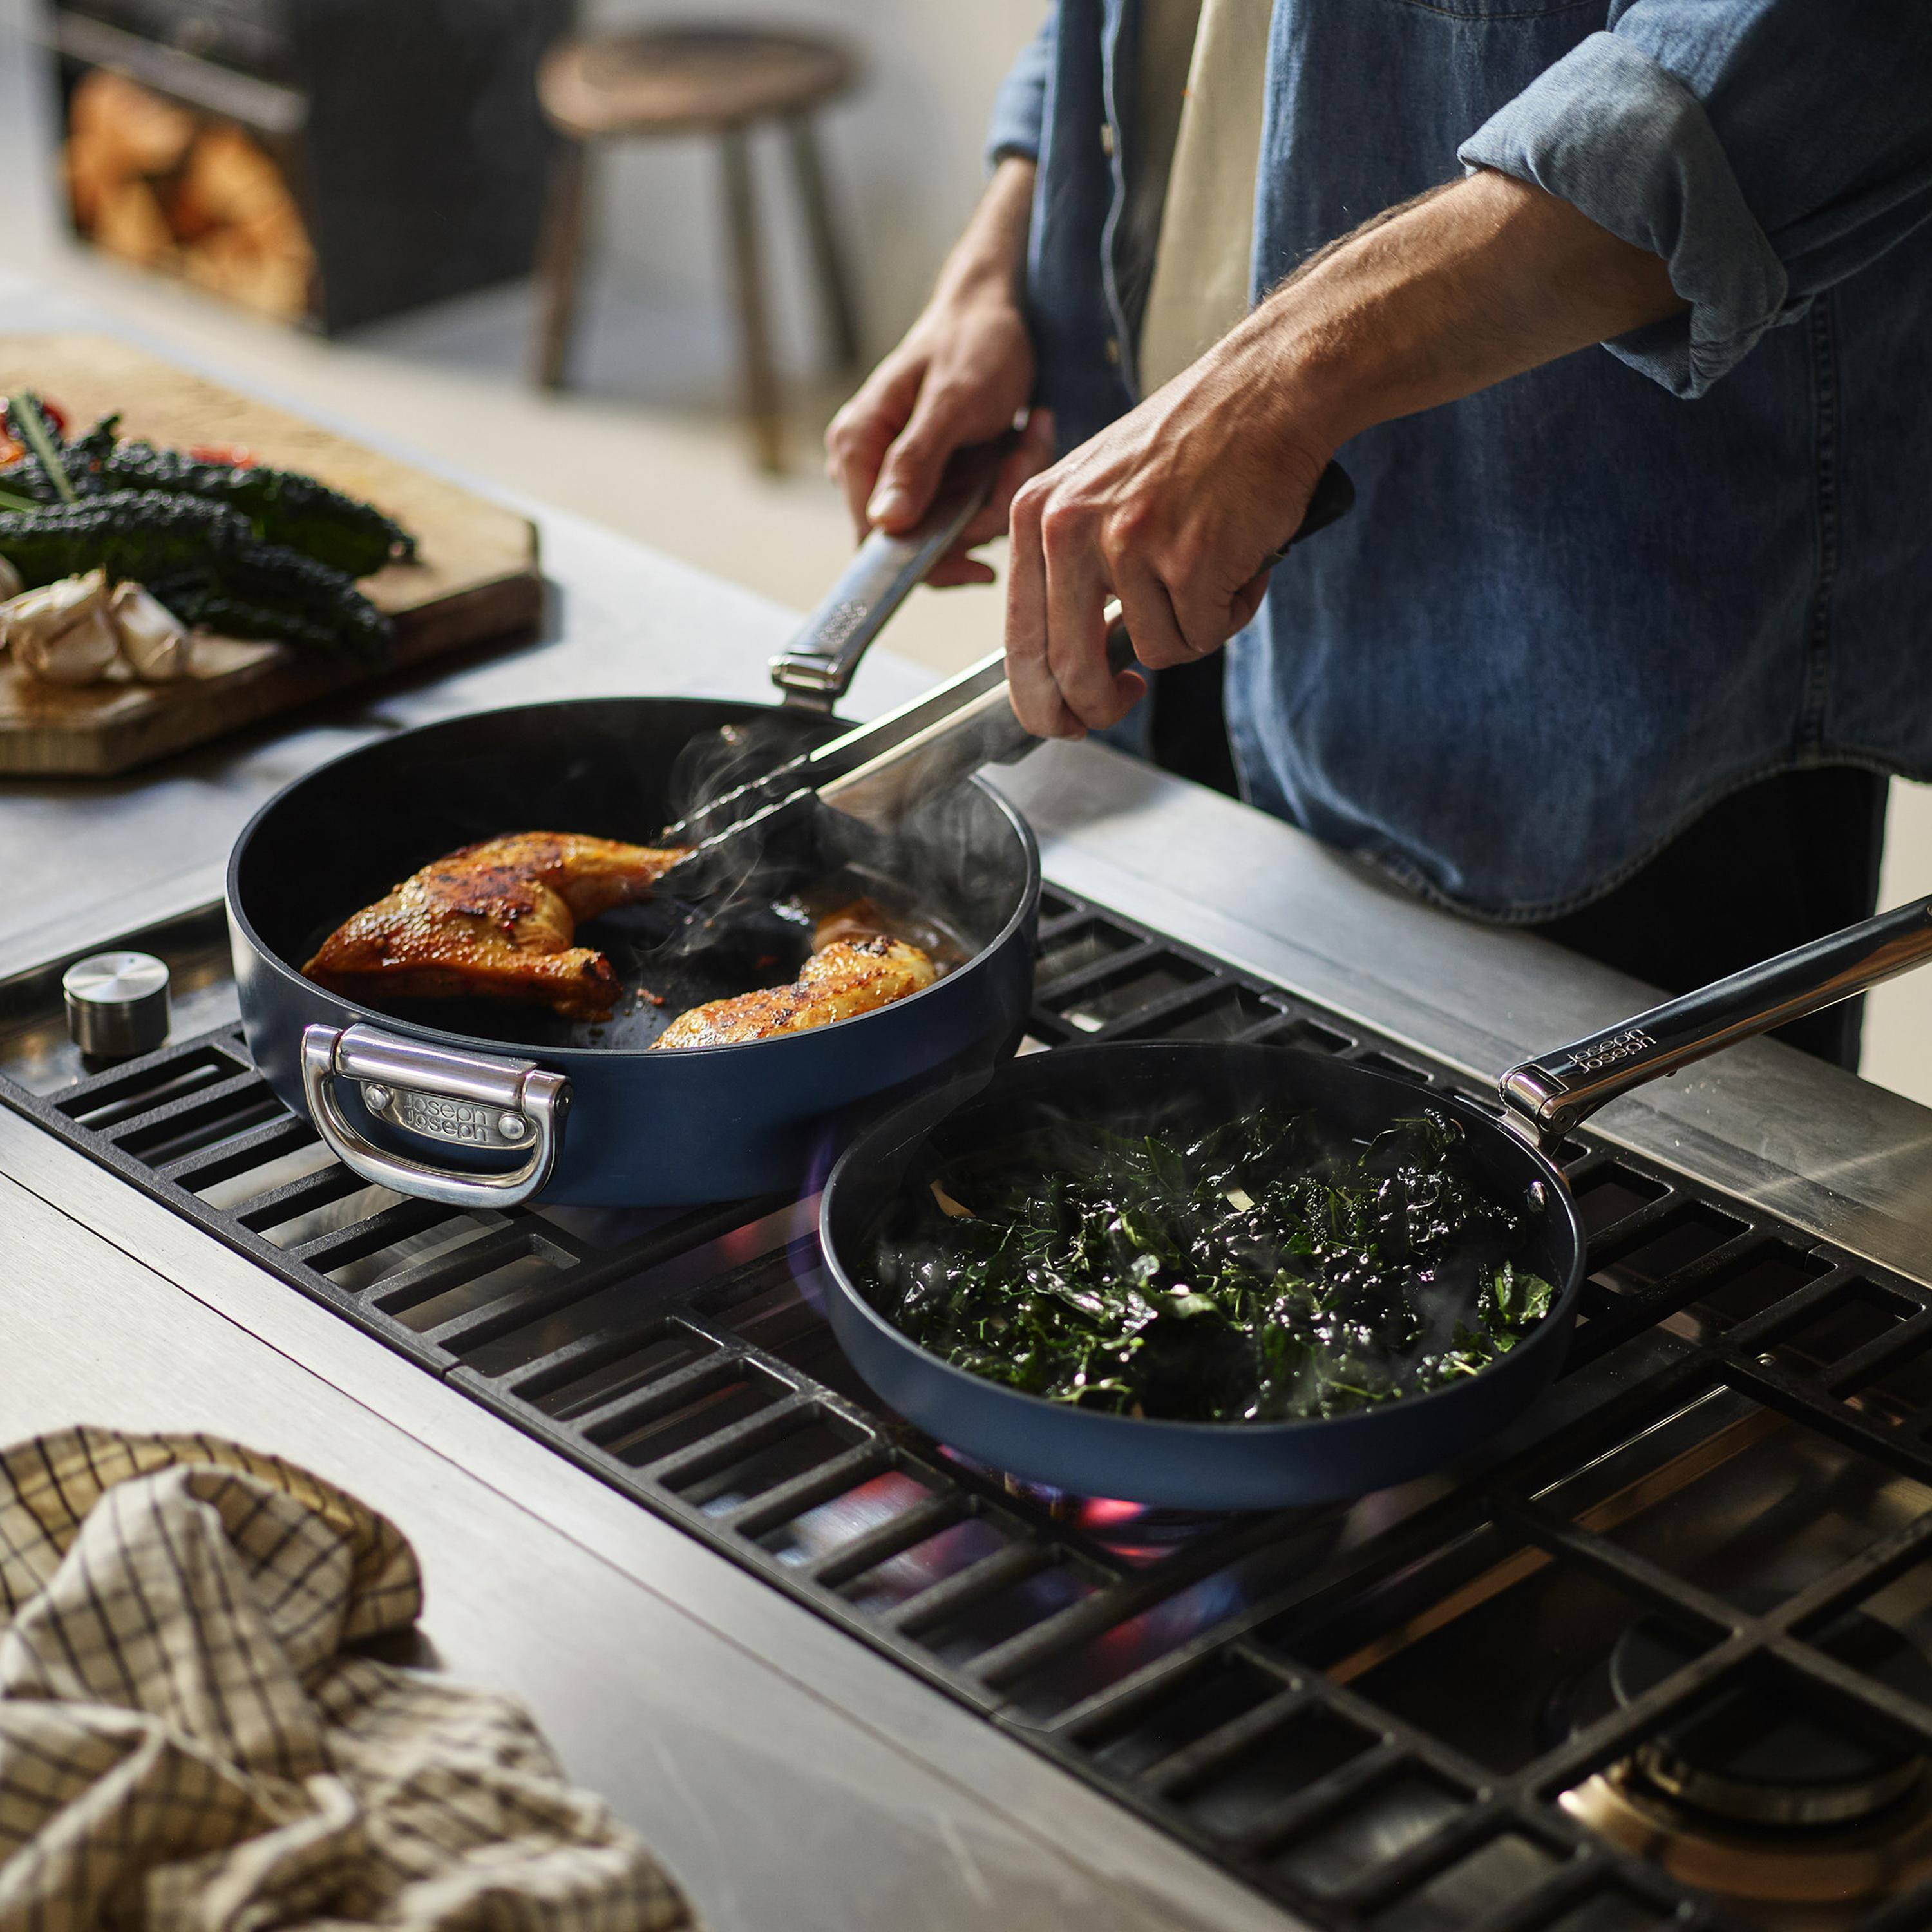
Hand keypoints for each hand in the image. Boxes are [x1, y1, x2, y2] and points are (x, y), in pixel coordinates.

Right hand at [824, 156, 1049, 585]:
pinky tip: (1025, 438)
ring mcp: (904, 475)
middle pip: (922, 541)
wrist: (999, 310)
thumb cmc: (974, 343)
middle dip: (982, 513)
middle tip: (1022, 457)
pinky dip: (1007, 483)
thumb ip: (915, 462)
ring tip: (1029, 437)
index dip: (931, 555)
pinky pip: (972, 510)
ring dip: (1003, 492)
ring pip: (955, 528)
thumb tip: (885, 523)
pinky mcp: (936, 477)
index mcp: (857, 448)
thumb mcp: (952, 401)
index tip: (984, 541)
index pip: (877, 540)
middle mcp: (870, 469)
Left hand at [1005, 346, 1329, 737]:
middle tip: (1126, 700)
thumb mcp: (1095, 492)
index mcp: (1034, 515)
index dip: (1041, 702)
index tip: (1065, 721)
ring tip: (1212, 571)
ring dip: (1191, 631)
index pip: (1020, 643)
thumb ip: (1068, 570)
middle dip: (1100, 706)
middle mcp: (1068, 529)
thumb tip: (1065, 668)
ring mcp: (1128, 544)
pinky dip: (1229, 612)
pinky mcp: (1188, 559)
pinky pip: (1204, 633)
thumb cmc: (1189, 443)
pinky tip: (1239, 561)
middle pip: (1072, 672)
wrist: (1265, 390)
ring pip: (1154, 653)